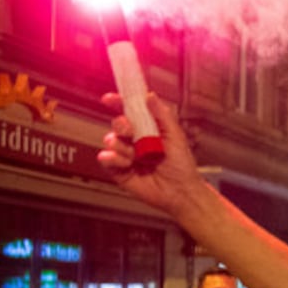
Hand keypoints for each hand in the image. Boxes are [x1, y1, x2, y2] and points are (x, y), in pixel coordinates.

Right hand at [98, 92, 206, 215]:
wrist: (180, 191)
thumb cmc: (181, 165)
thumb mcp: (175, 136)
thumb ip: (162, 115)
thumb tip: (150, 96)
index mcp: (147, 129)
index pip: (129, 111)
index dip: (118, 102)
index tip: (110, 99)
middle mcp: (134, 140)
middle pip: (117, 124)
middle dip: (121, 125)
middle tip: (131, 131)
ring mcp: (126, 155)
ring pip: (110, 140)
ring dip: (122, 146)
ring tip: (137, 156)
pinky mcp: (119, 171)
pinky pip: (105, 159)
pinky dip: (113, 159)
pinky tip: (127, 163)